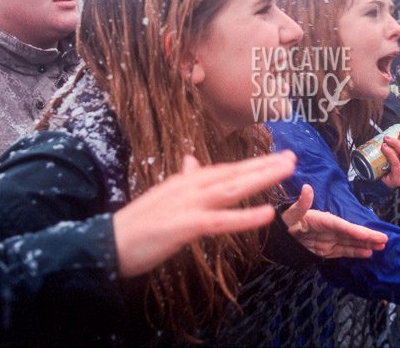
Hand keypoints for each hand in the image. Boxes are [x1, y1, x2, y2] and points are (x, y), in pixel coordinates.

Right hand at [113, 151, 295, 277]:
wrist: (106, 243)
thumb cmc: (136, 225)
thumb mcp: (163, 197)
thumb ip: (182, 180)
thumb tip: (192, 161)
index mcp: (185, 181)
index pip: (226, 169)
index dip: (252, 163)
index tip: (277, 158)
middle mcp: (189, 186)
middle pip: (234, 173)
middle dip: (265, 165)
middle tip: (293, 157)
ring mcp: (187, 204)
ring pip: (232, 189)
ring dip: (261, 178)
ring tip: (287, 170)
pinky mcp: (185, 226)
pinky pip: (221, 221)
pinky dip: (245, 217)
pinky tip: (267, 213)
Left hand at [281, 184, 387, 258]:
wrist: (281, 234)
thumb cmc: (286, 220)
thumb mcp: (291, 213)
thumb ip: (301, 204)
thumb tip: (307, 188)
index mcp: (323, 219)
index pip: (342, 226)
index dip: (355, 230)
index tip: (368, 234)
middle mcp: (330, 229)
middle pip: (351, 234)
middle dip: (368, 237)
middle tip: (384, 239)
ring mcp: (330, 240)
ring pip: (351, 243)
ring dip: (366, 244)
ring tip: (381, 246)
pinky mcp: (327, 250)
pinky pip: (343, 251)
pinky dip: (355, 253)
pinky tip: (368, 253)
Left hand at [380, 129, 399, 187]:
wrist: (374, 183)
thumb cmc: (382, 166)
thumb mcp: (392, 154)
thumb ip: (394, 145)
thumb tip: (391, 129)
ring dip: (397, 144)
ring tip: (387, 138)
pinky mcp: (397, 179)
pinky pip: (396, 164)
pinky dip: (391, 153)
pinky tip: (384, 147)